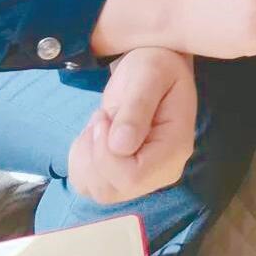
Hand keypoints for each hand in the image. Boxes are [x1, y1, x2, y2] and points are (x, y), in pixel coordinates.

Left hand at [68, 48, 195, 204]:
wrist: (152, 70)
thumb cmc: (155, 65)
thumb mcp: (149, 74)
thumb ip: (137, 107)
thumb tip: (120, 146)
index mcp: (174, 149)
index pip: (131, 177)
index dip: (106, 153)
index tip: (103, 117)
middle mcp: (161, 172)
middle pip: (110, 189)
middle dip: (94, 152)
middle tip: (102, 116)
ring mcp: (142, 179)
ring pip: (95, 190)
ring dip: (85, 155)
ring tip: (101, 122)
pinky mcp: (122, 177)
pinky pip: (87, 185)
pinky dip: (81, 160)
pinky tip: (95, 135)